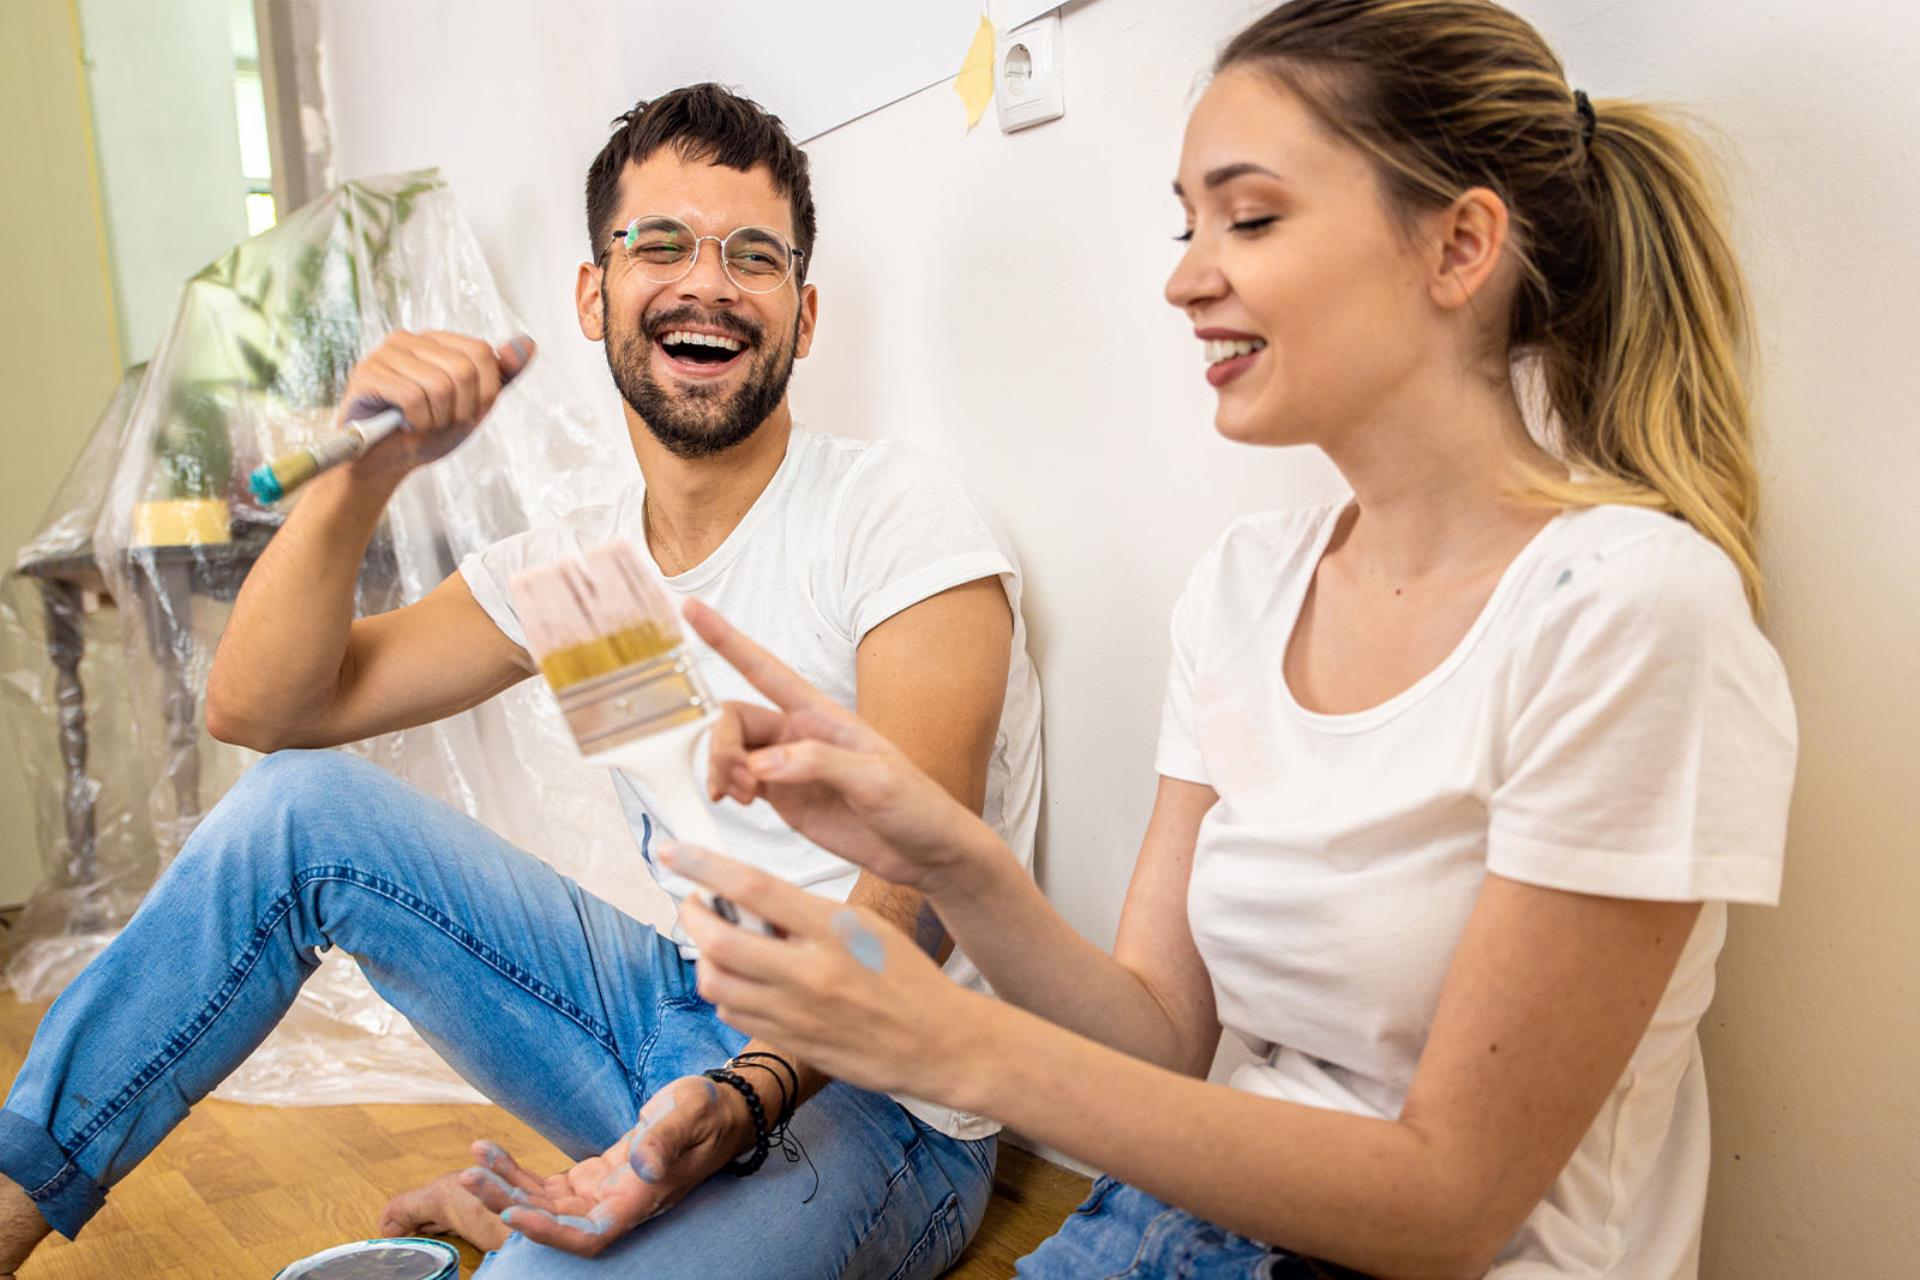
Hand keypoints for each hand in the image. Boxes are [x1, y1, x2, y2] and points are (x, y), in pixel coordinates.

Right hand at [337, 329, 533, 475]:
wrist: (383, 463)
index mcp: (436, 342)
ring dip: (437, 419)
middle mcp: (409, 339)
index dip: (484, 393)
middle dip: (460, 410)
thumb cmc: (426, 432)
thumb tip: (529, 343)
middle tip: (439, 423)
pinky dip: (417, 422)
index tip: (466, 413)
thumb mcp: (473, 406)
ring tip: (420, 424)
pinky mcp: (366, 374)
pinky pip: (412, 397)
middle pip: (464, 371)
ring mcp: (384, 354)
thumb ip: (500, 377)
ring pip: (439, 386)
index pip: (482, 353)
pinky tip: (404, 426)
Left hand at [456, 1072, 752, 1255]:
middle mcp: (618, 1205)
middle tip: (469, 1177)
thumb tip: (643, 1166)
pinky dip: (518, 1172)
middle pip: (555, 1222)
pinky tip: (491, 1153)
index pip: (589, 1235)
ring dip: (506, 1186)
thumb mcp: (690, 1113)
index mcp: (642, 1199)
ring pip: (544, 1204)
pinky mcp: (595, 1178)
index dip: (549, 1232)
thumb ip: (665, 1140)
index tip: (513, 1215)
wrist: (721, 1108)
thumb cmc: (710, 1110)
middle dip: (509, 1203)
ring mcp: (604, 1194)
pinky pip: (549, 1184)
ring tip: (473, 1161)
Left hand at [667, 841, 989, 1102]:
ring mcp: (796, 1013)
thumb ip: (805, 914)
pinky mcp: (790, 1044)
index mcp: (831, 929)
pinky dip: (727, 992)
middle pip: (717, 940)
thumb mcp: (863, 926)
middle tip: (694, 904)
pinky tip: (746, 981)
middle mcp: (808, 971)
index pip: (752, 887)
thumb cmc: (905, 976)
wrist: (937, 1043)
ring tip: (723, 945)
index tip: (671, 851)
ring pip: (716, 982)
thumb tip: (748, 900)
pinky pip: (734, 1014)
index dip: (703, 866)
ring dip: (707, 958)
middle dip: (693, 916)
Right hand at [686, 598, 1003, 894]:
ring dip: (721, 768)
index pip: (764, 669)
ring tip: (739, 796)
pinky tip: (733, 800)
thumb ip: (820, 764)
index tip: (691, 610)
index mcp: (823, 715)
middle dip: (720, 743)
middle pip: (734, 717)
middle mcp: (799, 733)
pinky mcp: (783, 797)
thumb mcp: (878, 780)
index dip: (726, 639)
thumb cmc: (917, 806)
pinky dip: (724, 786)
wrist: (927, 853)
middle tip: (735, 780)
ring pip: (731, 750)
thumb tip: (764, 762)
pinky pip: (738, 780)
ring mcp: (788, 766)